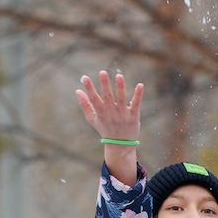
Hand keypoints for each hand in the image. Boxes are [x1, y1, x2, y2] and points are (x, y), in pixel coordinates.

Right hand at [76, 71, 142, 185]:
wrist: (119, 145)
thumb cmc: (105, 129)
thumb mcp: (92, 119)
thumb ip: (85, 105)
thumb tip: (77, 91)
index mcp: (100, 113)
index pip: (93, 98)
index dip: (89, 88)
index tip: (84, 77)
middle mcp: (111, 113)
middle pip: (107, 96)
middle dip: (105, 84)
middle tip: (103, 72)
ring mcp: (122, 114)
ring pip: (121, 98)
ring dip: (120, 87)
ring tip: (119, 76)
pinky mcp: (133, 116)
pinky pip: (136, 104)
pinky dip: (138, 95)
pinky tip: (140, 85)